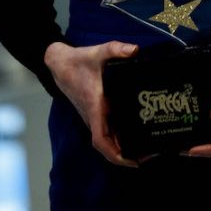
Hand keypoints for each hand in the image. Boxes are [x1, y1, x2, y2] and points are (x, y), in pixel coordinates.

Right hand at [44, 39, 139, 165]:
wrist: (61, 64)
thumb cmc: (79, 61)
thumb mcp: (98, 52)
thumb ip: (116, 49)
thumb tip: (136, 50)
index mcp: (94, 108)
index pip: (101, 140)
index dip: (115, 154)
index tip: (132, 161)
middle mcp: (93, 117)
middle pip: (107, 146)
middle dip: (126, 155)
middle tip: (150, 155)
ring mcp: (93, 117)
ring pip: (107, 139)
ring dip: (123, 147)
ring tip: (146, 148)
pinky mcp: (95, 113)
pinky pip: (107, 131)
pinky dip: (119, 136)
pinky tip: (135, 132)